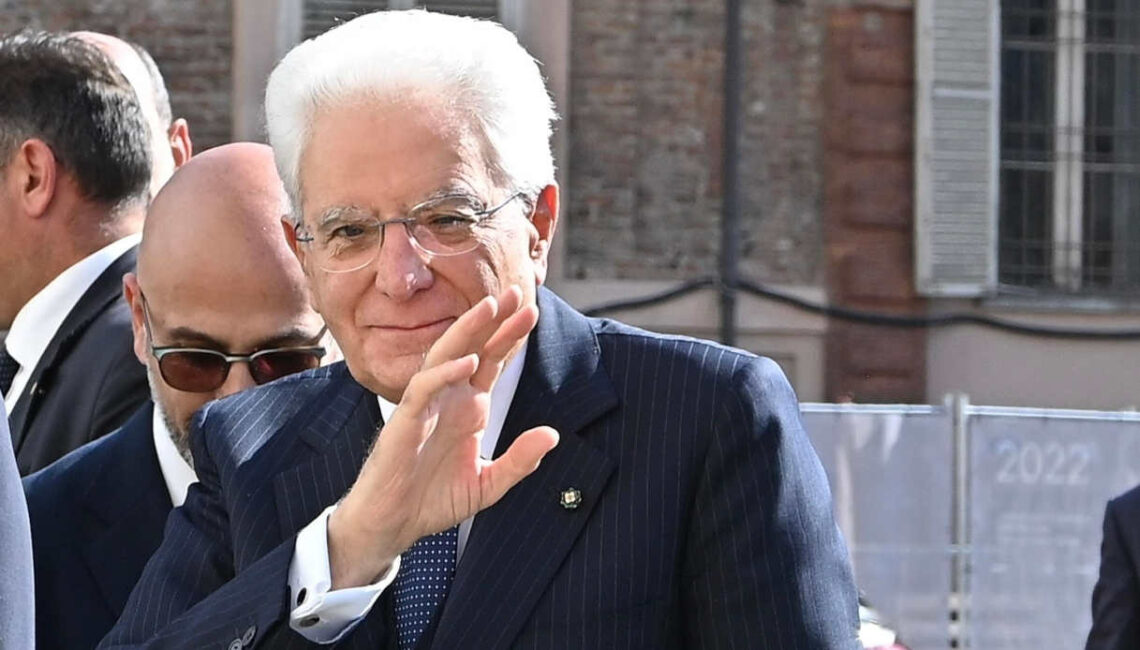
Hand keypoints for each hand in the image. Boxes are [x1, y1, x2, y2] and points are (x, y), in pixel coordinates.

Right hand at [327, 286, 559, 587]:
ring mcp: (426, 406)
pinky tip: (468, 361)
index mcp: (468, 407)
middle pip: (472, 347)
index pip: (492, 361)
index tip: (532, 310)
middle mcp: (448, 399)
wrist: (393, 524)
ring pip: (445, 356)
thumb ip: (520, 461)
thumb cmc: (433, 501)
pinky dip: (445, 372)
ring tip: (489, 307)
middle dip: (494, 319)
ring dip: (467, 331)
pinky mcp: (406, 420)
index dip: (510, 335)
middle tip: (518, 292)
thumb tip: (552, 435)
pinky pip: (425, 388)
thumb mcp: (488, 484)